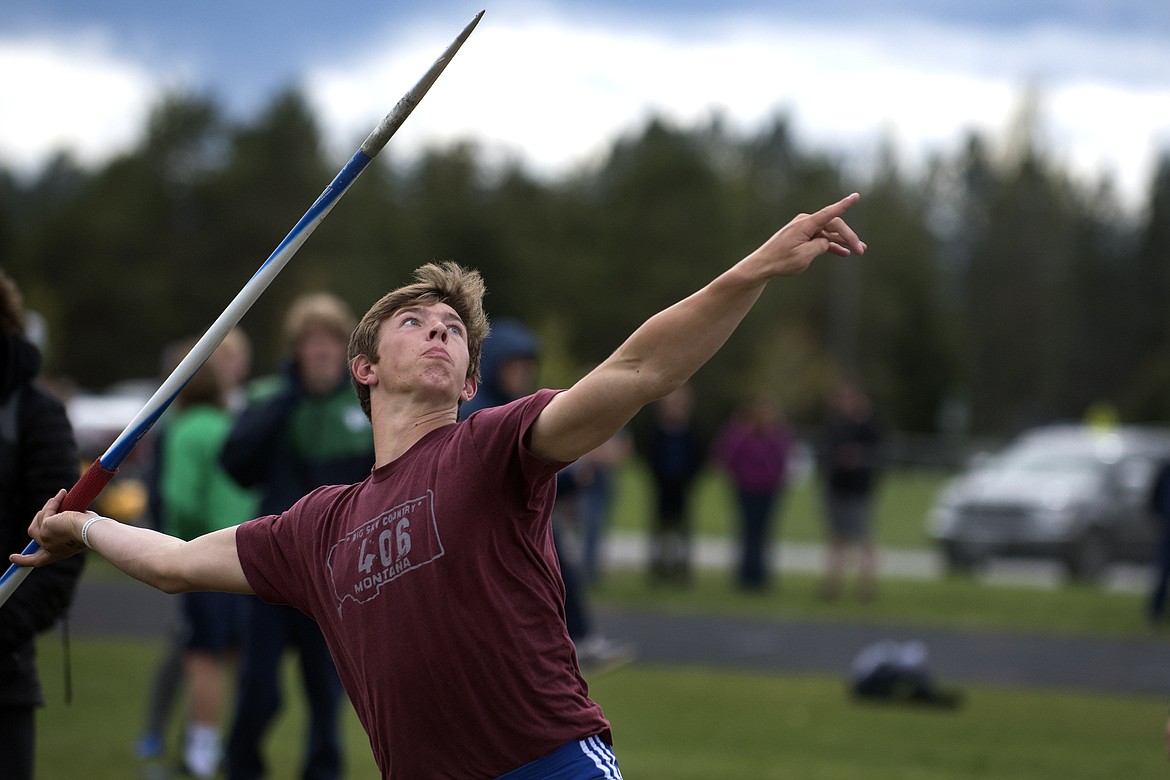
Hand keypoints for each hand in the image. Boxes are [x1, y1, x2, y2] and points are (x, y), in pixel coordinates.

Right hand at [10, 489, 87, 567]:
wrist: (92, 531)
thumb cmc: (92, 531)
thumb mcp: (77, 534)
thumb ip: (67, 530)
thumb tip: (64, 516)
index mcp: (57, 554)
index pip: (35, 561)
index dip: (23, 560)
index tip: (13, 558)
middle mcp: (49, 549)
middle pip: (32, 533)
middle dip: (38, 518)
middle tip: (49, 507)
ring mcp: (45, 538)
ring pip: (40, 518)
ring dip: (51, 506)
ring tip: (64, 497)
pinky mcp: (46, 526)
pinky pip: (48, 510)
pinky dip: (55, 501)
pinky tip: (63, 493)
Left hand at [746, 193, 865, 277]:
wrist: (762, 265)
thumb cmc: (781, 261)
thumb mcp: (805, 256)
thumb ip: (821, 246)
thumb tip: (827, 241)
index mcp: (805, 224)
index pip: (830, 213)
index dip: (844, 205)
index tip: (856, 196)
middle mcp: (805, 223)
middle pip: (833, 225)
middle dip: (849, 237)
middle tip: (861, 250)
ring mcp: (804, 229)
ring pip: (828, 233)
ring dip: (843, 241)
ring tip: (859, 250)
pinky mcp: (802, 237)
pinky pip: (821, 239)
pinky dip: (831, 245)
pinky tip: (844, 253)